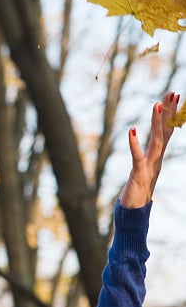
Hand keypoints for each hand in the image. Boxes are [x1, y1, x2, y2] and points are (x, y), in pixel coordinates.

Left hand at [119, 92, 177, 208]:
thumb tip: (141, 144)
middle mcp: (156, 160)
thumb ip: (144, 157)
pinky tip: (132, 131)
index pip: (168, 131)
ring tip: (156, 105)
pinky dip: (134, 144)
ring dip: (157, 123)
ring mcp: (149, 167)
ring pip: (156, 142)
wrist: (133, 215)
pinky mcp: (138, 175)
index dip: (172, 114)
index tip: (174, 96)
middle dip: (170, 112)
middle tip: (174, 92)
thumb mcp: (143, 170)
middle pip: (166, 132)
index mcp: (157, 157)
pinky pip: (137, 157)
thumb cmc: (135, 193)